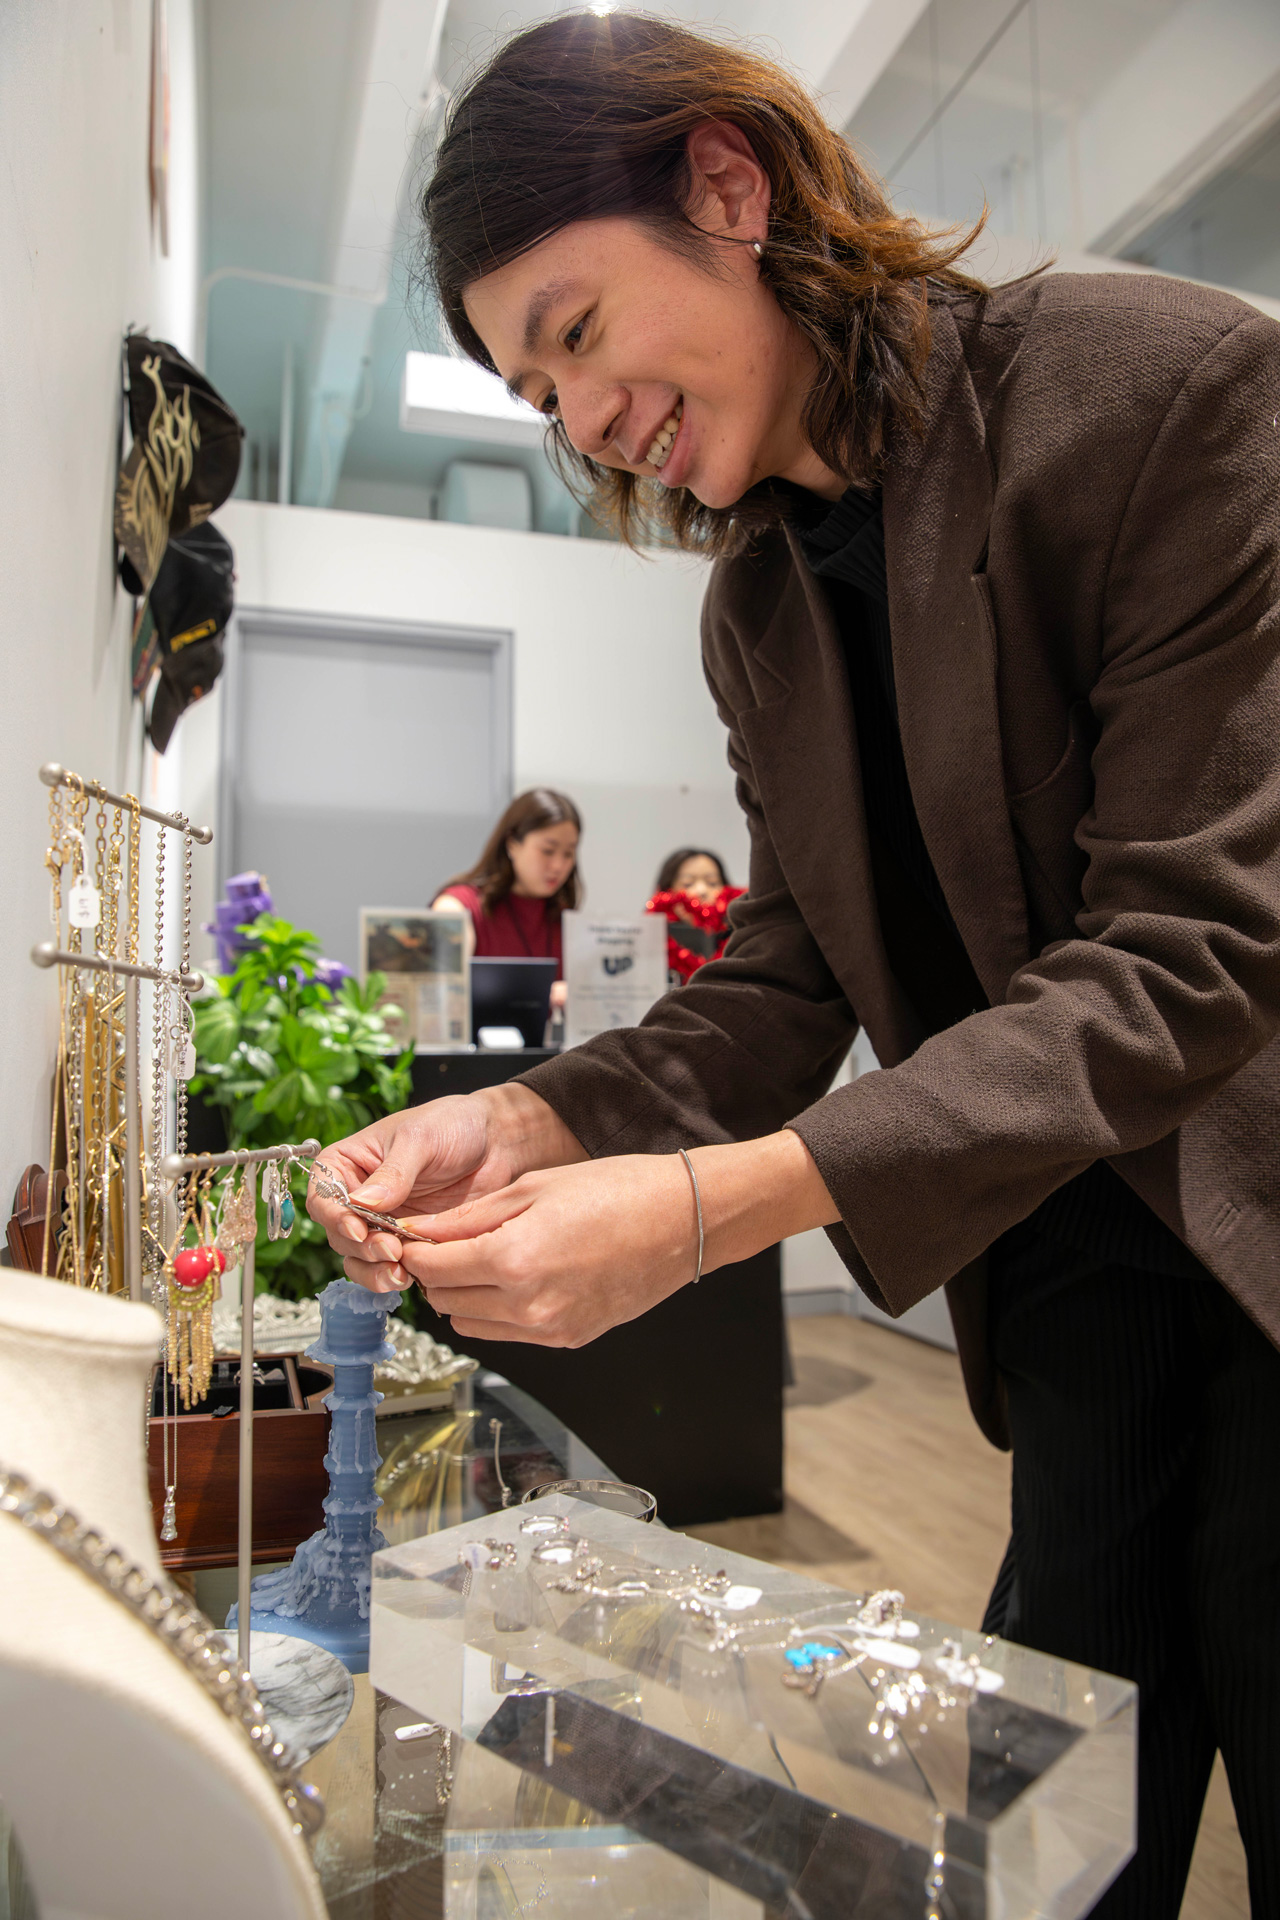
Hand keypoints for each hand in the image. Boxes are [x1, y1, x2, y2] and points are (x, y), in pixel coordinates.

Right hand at [306, 1083, 585, 1292]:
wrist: (497, 1143)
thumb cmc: (453, 1124)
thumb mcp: (420, 1139)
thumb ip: (393, 1173)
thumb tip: (362, 1203)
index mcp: (348, 1164)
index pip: (323, 1197)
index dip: (334, 1217)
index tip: (358, 1229)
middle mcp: (358, 1197)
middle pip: (340, 1235)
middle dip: (361, 1248)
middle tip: (390, 1250)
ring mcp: (382, 1222)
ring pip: (360, 1258)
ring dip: (374, 1271)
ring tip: (399, 1274)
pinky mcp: (408, 1243)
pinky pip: (390, 1268)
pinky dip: (394, 1277)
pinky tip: (412, 1278)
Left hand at [396, 1131, 839, 1344]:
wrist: (683, 1220)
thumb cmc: (618, 1190)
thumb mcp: (533, 1188)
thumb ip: (469, 1218)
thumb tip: (417, 1232)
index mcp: (514, 1258)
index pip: (430, 1266)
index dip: (414, 1247)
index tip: (413, 1231)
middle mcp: (527, 1304)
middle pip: (443, 1299)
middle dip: (437, 1270)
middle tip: (449, 1239)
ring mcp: (549, 1329)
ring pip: (469, 1323)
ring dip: (464, 1293)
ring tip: (486, 1255)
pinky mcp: (567, 1339)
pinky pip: (507, 1333)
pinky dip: (497, 1309)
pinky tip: (519, 1274)